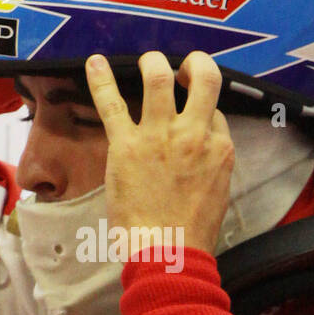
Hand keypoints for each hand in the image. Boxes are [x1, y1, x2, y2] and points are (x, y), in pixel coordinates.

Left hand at [84, 50, 234, 255]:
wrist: (168, 253)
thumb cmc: (192, 232)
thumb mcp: (219, 192)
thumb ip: (213, 163)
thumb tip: (203, 150)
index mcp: (219, 148)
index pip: (215, 111)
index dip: (203, 108)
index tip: (192, 115)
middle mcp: (193, 134)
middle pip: (204, 77)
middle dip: (194, 64)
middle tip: (181, 69)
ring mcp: (159, 135)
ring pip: (158, 77)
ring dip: (152, 62)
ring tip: (147, 61)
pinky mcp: (126, 144)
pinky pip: (111, 104)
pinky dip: (101, 80)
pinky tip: (94, 62)